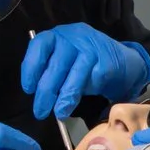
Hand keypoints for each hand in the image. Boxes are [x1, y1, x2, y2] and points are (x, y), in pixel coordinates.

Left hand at [22, 24, 149, 119]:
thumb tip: (38, 94)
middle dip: (46, 92)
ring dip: (64, 98)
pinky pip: (91, 82)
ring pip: (74, 76)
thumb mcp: (63, 58)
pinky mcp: (106, 63)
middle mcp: (74, 38)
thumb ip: (50, 69)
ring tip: (59, 113)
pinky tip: (74, 104)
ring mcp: (92, 49)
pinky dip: (81, 96)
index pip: (39, 47)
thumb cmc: (83, 61)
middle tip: (40, 111)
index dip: (31, 69)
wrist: (120, 59)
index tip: (28, 89)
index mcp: (58, 35)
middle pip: (56, 65)